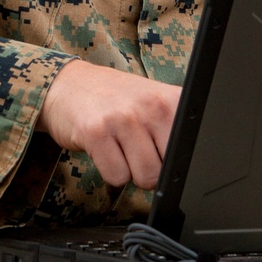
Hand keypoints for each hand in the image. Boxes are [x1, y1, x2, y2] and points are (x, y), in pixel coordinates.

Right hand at [37, 60, 179, 189]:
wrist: (68, 84)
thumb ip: (176, 128)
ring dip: (130, 171)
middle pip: (167, 170)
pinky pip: (117, 177)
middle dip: (151, 170)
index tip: (163, 154)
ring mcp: (123, 118)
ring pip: (144, 177)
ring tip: (120, 148)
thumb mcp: (154, 102)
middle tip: (136, 149)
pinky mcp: (96, 132)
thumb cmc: (116, 99)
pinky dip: (110, 172)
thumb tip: (194, 168)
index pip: (191, 150)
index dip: (177, 162)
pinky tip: (104, 149)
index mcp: (172, 99)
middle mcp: (151, 105)